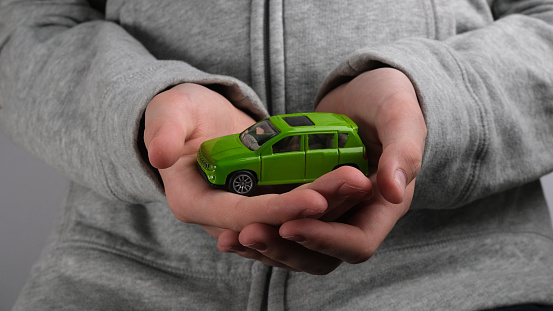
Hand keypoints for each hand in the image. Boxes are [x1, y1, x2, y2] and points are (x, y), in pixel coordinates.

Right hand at [144, 83, 371, 240]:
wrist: (197, 121)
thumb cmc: (181, 115)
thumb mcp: (168, 113)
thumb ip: (162, 130)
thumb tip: (158, 153)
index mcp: (195, 204)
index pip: (240, 216)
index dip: (278, 210)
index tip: (316, 198)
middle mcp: (223, 218)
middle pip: (276, 223)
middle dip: (318, 207)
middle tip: (356, 182)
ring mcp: (248, 212)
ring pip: (293, 220)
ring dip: (330, 205)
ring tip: (362, 180)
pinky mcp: (266, 201)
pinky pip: (299, 207)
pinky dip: (326, 197)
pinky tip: (352, 181)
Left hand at [223, 68, 425, 273]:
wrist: (365, 91)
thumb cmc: (388, 98)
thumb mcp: (400, 115)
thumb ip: (403, 150)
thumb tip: (392, 191)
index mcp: (384, 206)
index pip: (357, 243)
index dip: (324, 240)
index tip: (289, 225)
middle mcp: (357, 216)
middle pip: (322, 256)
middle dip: (284, 249)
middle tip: (247, 234)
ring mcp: (330, 212)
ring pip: (299, 248)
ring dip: (266, 246)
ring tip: (230, 238)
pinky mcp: (307, 203)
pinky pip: (284, 227)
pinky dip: (261, 229)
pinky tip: (229, 228)